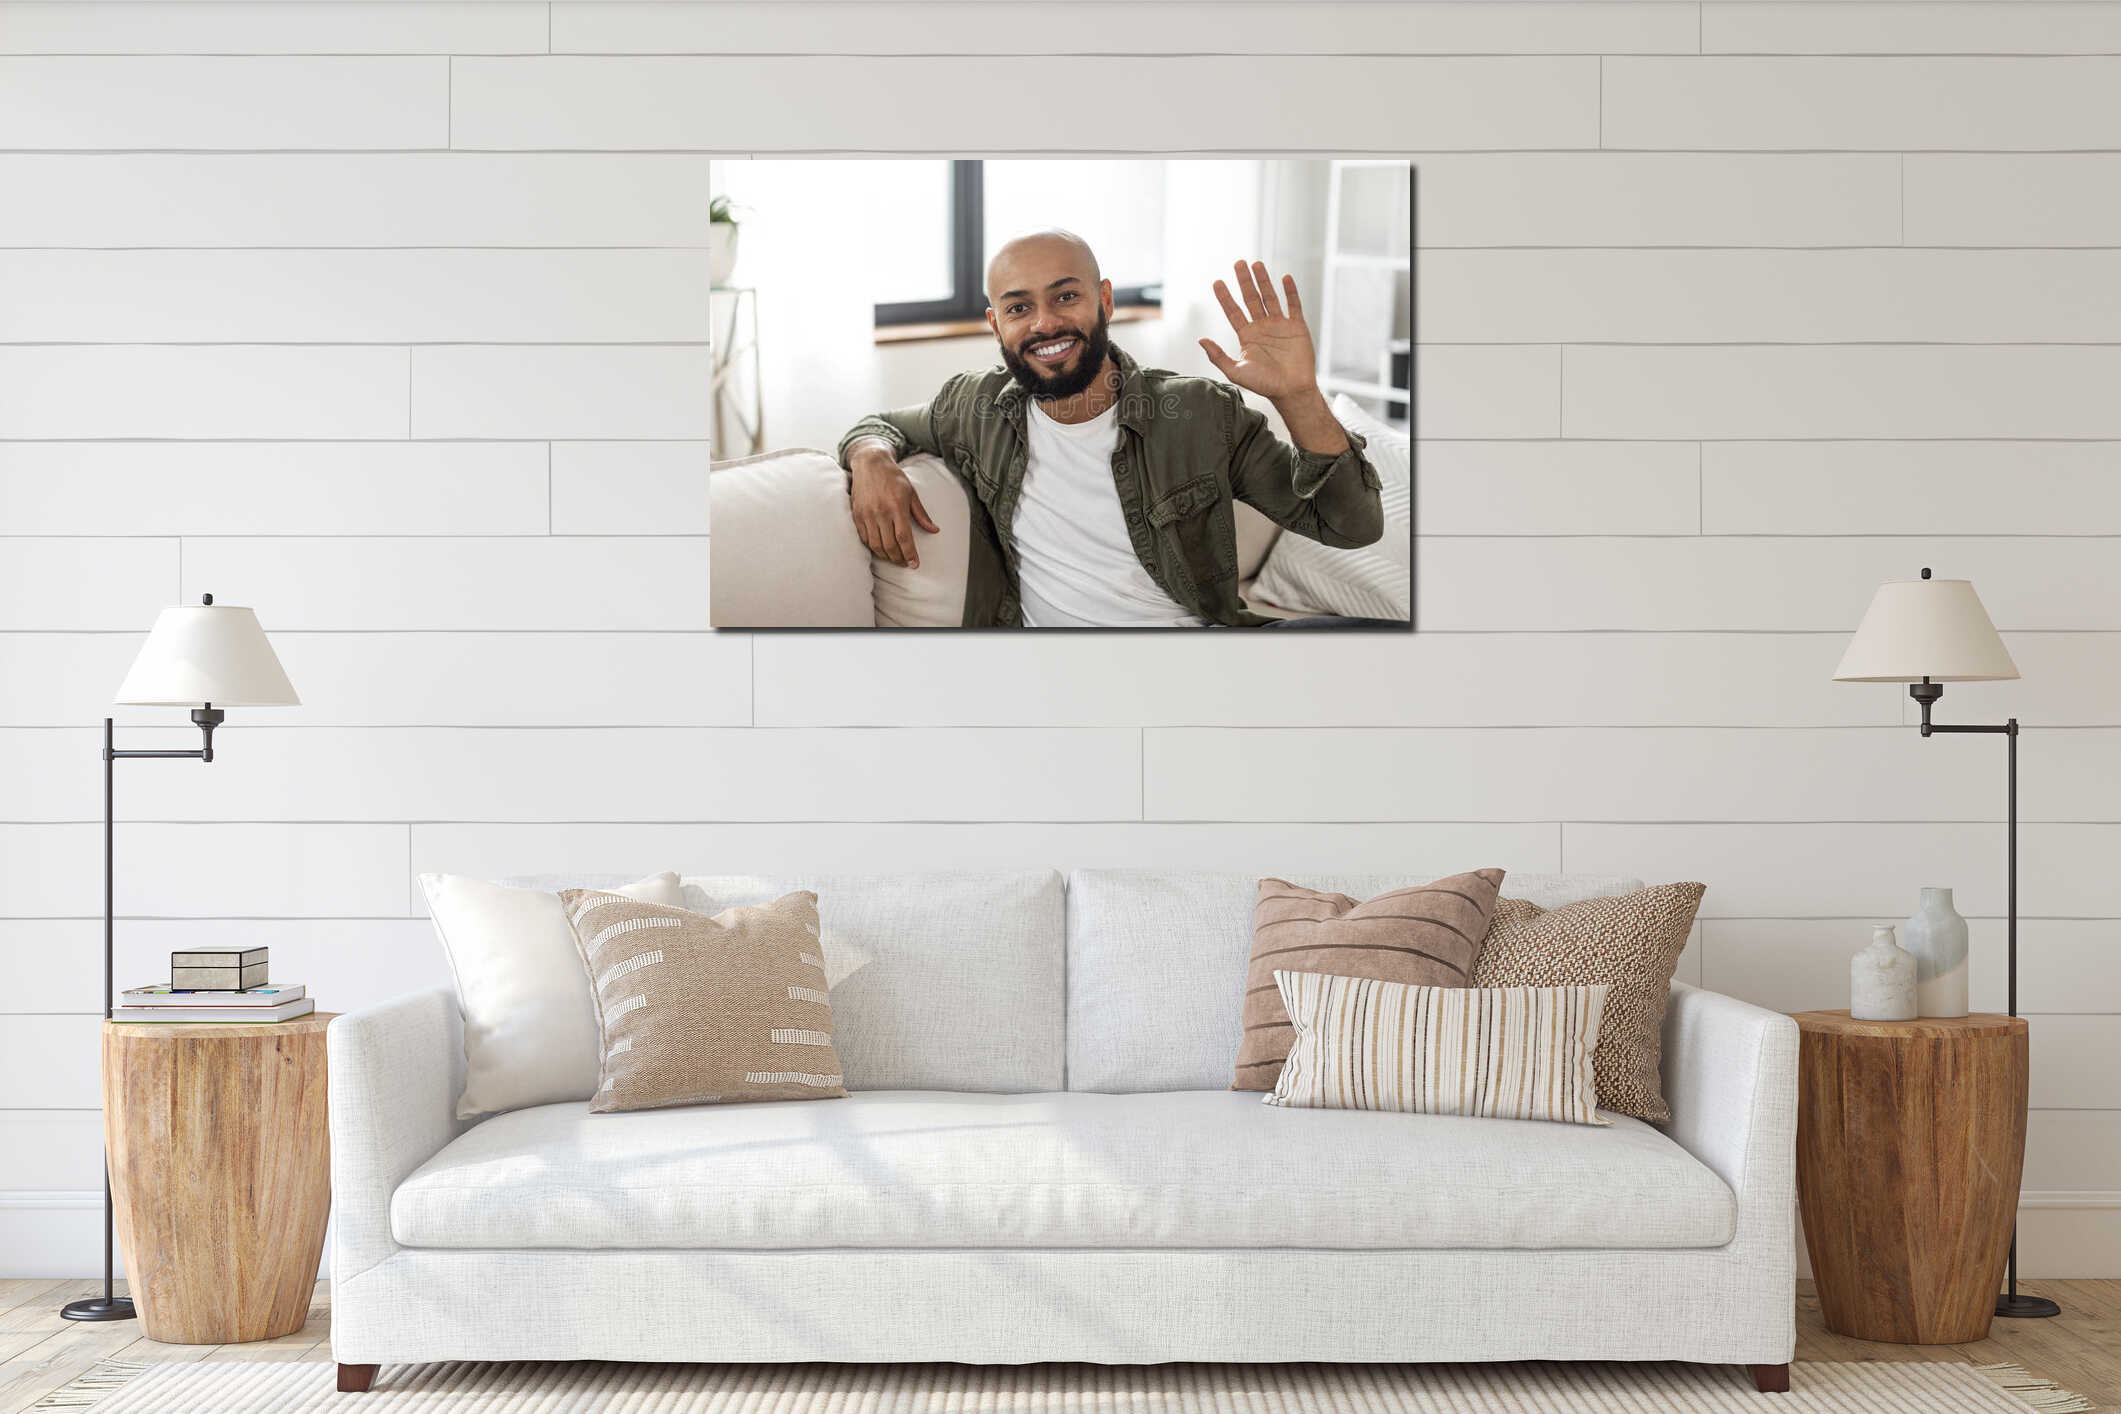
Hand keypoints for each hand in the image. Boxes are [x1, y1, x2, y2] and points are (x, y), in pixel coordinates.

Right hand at [847, 444, 938, 568]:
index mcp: (896, 507)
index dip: (910, 554)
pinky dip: (873, 547)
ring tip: (894, 558)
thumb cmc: (893, 477)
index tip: (914, 564)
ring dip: (886, 556)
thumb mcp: (911, 493)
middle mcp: (880, 512)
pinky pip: (864, 538)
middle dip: (898, 558)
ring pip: (876, 545)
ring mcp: (867, 514)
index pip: (904, 537)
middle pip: (889, 545)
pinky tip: (881, 549)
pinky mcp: (857, 515)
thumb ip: (921, 514)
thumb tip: (934, 530)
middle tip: (905, 563)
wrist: (870, 463)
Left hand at [1200, 260, 1319, 401]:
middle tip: (1238, 263)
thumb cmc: (1263, 384)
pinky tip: (1285, 278)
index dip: (1225, 297)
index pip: (1234, 311)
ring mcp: (1280, 325)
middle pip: (1251, 299)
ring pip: (1270, 297)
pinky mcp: (1297, 327)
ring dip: (1264, 281)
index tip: (1217, 282)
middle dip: (1244, 281)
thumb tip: (1201, 339)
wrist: (1291, 391)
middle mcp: (1262, 327)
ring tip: (1257, 264)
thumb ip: (1218, 356)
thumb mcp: (1235, 372)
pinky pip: (1294, 305)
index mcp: (1247, 336)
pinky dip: (1290, 292)